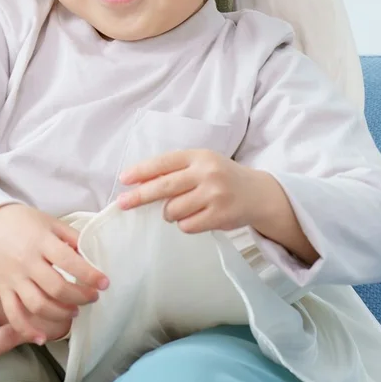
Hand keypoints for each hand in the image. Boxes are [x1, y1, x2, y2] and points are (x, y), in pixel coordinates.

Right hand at [0, 204, 107, 350]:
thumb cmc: (24, 222)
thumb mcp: (51, 222)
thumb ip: (72, 238)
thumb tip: (92, 258)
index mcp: (41, 241)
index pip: (68, 261)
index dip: (89, 275)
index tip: (105, 283)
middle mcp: (27, 261)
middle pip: (57, 288)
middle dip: (80, 297)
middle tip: (92, 297)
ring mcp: (13, 277)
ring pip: (39, 304)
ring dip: (61, 313)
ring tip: (74, 310)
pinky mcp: (3, 289)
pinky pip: (13, 313)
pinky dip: (27, 329)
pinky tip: (42, 337)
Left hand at [119, 149, 318, 262]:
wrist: (258, 194)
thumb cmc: (221, 178)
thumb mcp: (201, 165)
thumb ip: (175, 171)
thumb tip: (139, 183)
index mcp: (198, 156)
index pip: (163, 162)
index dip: (141, 171)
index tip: (123, 180)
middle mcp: (207, 172)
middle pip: (164, 187)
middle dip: (139, 196)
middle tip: (122, 203)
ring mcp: (215, 194)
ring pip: (174, 210)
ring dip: (169, 213)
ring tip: (179, 209)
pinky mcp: (221, 215)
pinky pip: (187, 225)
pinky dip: (185, 224)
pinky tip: (196, 218)